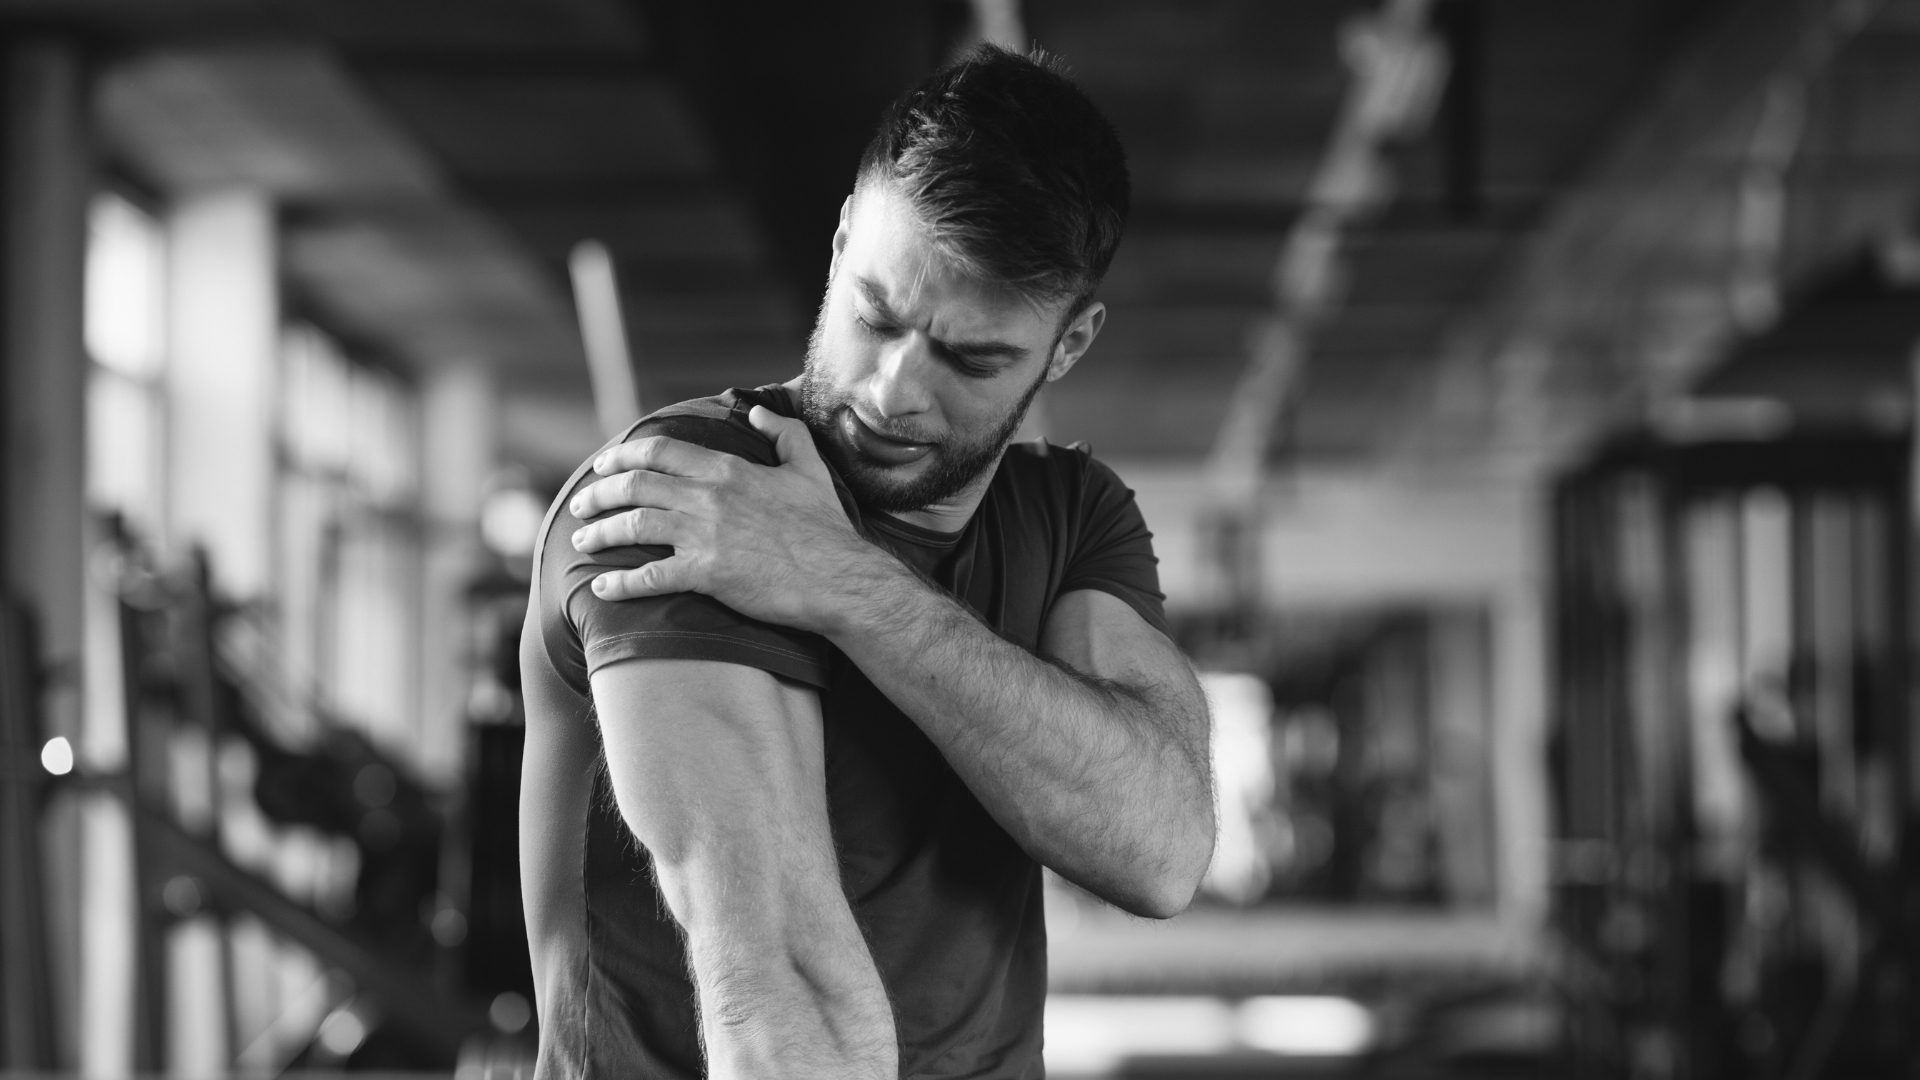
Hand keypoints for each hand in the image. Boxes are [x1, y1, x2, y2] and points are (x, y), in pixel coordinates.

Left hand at [568, 406, 879, 632]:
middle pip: (635, 485)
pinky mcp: (706, 575)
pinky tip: (600, 589)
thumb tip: (758, 412)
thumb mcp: (809, 468)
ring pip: (633, 526)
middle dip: (598, 493)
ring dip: (599, 532)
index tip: (604, 464)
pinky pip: (650, 578)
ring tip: (581, 540)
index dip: (623, 455)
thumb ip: (783, 433)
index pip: (660, 451)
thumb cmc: (825, 527)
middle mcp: (708, 498)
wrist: (839, 577)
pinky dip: (620, 585)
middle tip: (581, 503)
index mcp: (727, 470)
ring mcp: (704, 536)